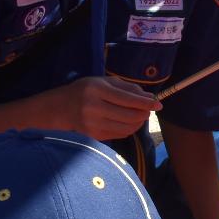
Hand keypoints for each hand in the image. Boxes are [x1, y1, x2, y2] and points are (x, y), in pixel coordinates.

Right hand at [41, 75, 159, 141]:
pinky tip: (127, 122)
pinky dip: (129, 128)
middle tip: (148, 110)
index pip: (128, 99)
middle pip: (130, 115)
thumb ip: (127, 88)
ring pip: (127, 127)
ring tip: (139, 115)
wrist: (60, 109)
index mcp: (97, 90)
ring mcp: (93, 124)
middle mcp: (94, 107)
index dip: (146, 103)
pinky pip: (120, 134)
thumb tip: (149, 97)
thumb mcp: (103, 82)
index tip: (159, 104)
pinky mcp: (94, 136)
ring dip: (139, 122)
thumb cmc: (85, 91)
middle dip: (144, 113)